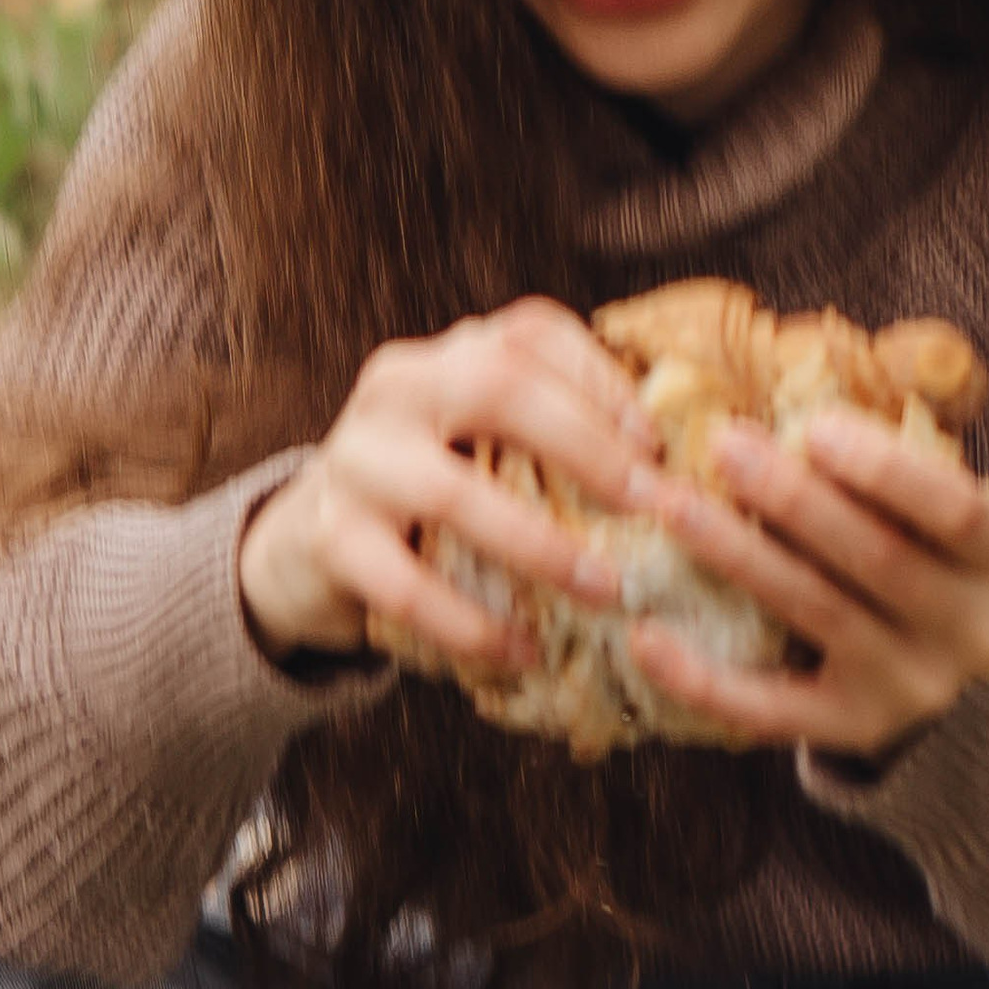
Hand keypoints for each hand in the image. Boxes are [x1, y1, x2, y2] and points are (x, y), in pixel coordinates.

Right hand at [238, 299, 662, 668]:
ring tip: (606, 589)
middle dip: (586, 444)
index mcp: (445, 355)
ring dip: (540, 544)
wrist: (305, 543)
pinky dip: (474, 625)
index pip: (529, 334)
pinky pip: (407, 587)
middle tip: (653, 504)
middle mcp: (396, 389)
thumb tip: (683, 471)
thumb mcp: (481, 443)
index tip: (661, 444)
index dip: (603, 381)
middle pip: (497, 385)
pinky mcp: (329, 538)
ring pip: (452, 492)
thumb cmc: (433, 493)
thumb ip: (554, 435)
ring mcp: (355, 459)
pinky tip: (526, 654)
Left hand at [626, 407, 988, 758]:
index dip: (886, 469)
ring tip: (672, 506)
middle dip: (794, 499)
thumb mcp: (938, 515)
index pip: (958, 511)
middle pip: (879, 559)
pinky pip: (771, 708)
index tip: (814, 425)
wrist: (954, 682)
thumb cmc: (924, 558)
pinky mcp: (854, 731)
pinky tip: (647, 635)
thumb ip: (891, 465)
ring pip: (820, 615)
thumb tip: (784, 392)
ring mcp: (916, 689)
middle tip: (722, 445)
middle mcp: (975, 632)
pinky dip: (704, 675)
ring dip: (740, 556)